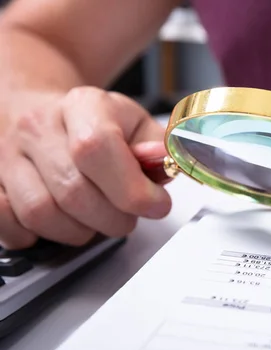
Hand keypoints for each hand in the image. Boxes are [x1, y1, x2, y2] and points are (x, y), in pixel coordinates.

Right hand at [0, 87, 171, 248]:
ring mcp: (8, 157)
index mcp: (82, 106)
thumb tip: (168, 165)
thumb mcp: (135, 123)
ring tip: (98, 218)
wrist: (38, 110)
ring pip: (41, 213)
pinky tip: (63, 222)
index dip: (131, 188)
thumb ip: (159, 147)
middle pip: (74, 191)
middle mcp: (39, 128)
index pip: (98, 148)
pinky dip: (41, 235)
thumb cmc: (93, 122)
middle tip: (128, 215)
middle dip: (113, 218)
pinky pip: (10, 225)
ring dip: (80, 231)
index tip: (155, 205)